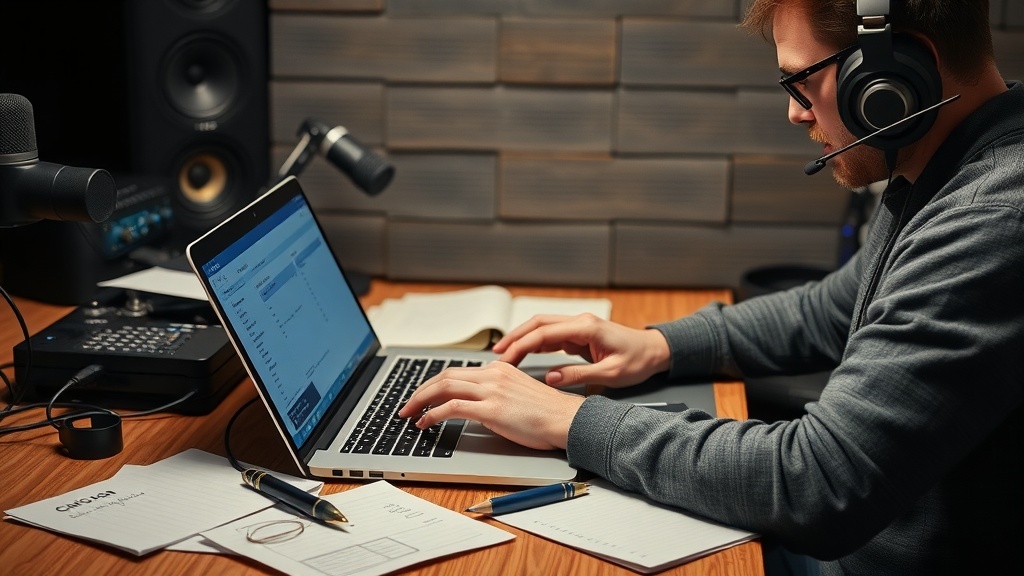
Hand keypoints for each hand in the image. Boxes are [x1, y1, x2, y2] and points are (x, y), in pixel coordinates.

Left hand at [397, 361, 584, 449]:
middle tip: (407, 405)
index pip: (457, 372)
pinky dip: (433, 414)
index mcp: (499, 369)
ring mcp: (491, 390)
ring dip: (420, 401)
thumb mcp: (518, 394)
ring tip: (409, 414)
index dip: (434, 384)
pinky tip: (426, 423)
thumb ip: (496, 394)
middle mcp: (493, 375)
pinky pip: (452, 407)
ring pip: (444, 388)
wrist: (567, 420)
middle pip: (445, 376)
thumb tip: (475, 406)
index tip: (423, 395)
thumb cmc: (548, 414)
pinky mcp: (491, 408)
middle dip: (421, 390)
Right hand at [491, 313, 671, 388]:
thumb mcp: (609, 374)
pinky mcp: (579, 334)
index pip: (544, 333)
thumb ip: (578, 376)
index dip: (521, 345)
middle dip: (514, 337)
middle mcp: (580, 322)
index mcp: (586, 327)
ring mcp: (578, 326)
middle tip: (495, 353)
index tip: (505, 359)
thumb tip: (550, 379)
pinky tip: (523, 353)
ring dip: (522, 339)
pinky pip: (551, 335)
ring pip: (542, 327)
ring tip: (503, 354)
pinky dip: (534, 343)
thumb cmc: (637, 361)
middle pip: (538, 324)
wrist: (654, 351)